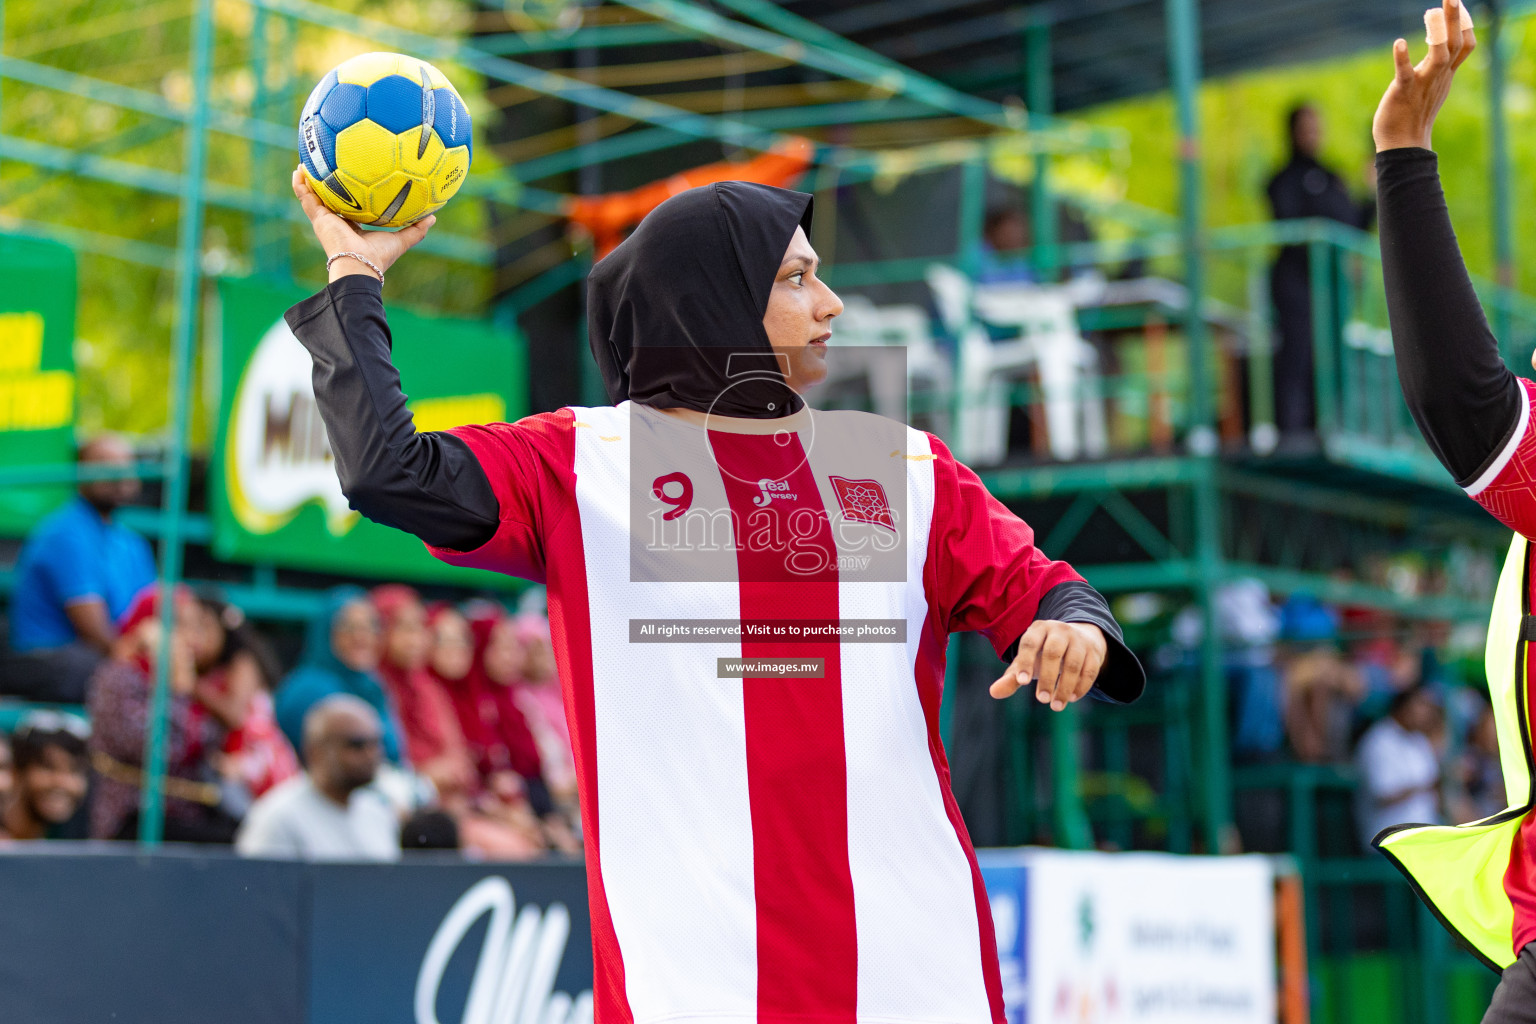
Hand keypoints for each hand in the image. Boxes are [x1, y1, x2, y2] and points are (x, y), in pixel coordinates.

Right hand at [290, 167, 435, 281]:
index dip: (350, 196)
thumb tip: (433, 217)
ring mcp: (326, 220)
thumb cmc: (379, 256)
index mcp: (354, 228)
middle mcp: (338, 223)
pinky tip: (298, 169)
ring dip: (309, 180)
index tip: (351, 182)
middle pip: (330, 200)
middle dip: (327, 185)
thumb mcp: (401, 239)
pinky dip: (300, 184)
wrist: (360, 265)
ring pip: (314, 196)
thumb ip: (416, 229)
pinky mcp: (318, 218)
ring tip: (306, 162)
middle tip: (326, 166)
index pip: (350, 208)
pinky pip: (305, 197)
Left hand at [990, 621, 1106, 710]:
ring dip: (1065, 686)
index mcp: (1038, 629)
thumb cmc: (1043, 654)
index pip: (1030, 643)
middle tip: (1041, 700)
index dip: (1025, 662)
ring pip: (1073, 663)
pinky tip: (1072, 698)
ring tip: (1056, 706)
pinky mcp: (1094, 651)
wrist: (1078, 640)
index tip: (1021, 683)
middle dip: (1047, 678)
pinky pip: (1090, 669)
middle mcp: (1059, 630)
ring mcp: (1079, 640)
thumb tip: (993, 693)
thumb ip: (1012, 677)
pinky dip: (1082, 685)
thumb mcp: (1027, 661)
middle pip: (1053, 652)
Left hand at [1372, 0, 1475, 152]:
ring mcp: (1423, 83)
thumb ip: (1436, 68)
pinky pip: (1405, 73)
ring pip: (1439, 54)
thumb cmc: (1414, 114)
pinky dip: (1402, 58)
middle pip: (1456, 43)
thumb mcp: (1432, 87)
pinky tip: (1398, 43)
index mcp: (1445, 74)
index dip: (1465, 25)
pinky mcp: (1403, 91)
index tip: (1460, 6)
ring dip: (1437, 32)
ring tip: (1431, 12)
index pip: (1465, 46)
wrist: (1404, 144)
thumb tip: (1441, 53)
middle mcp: (1438, 76)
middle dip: (1456, 19)